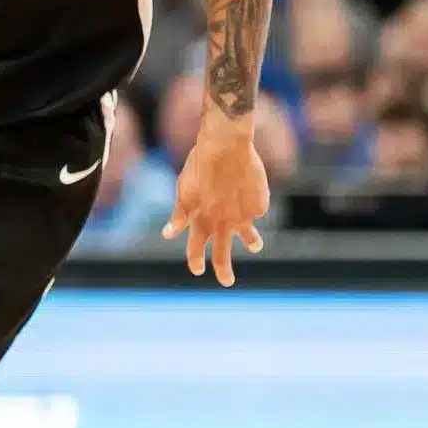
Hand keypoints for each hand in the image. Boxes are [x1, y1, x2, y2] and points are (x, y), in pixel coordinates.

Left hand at [164, 114, 270, 285]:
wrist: (227, 145)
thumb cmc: (200, 165)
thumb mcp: (184, 190)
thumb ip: (180, 214)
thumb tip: (168, 235)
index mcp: (200, 219)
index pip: (195, 248)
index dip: (195, 261)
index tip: (198, 270)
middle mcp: (222, 223)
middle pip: (223, 255)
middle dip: (224, 271)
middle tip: (227, 282)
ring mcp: (243, 216)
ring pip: (249, 237)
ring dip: (252, 243)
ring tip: (255, 246)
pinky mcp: (260, 205)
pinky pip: (257, 207)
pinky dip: (252, 199)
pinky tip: (248, 183)